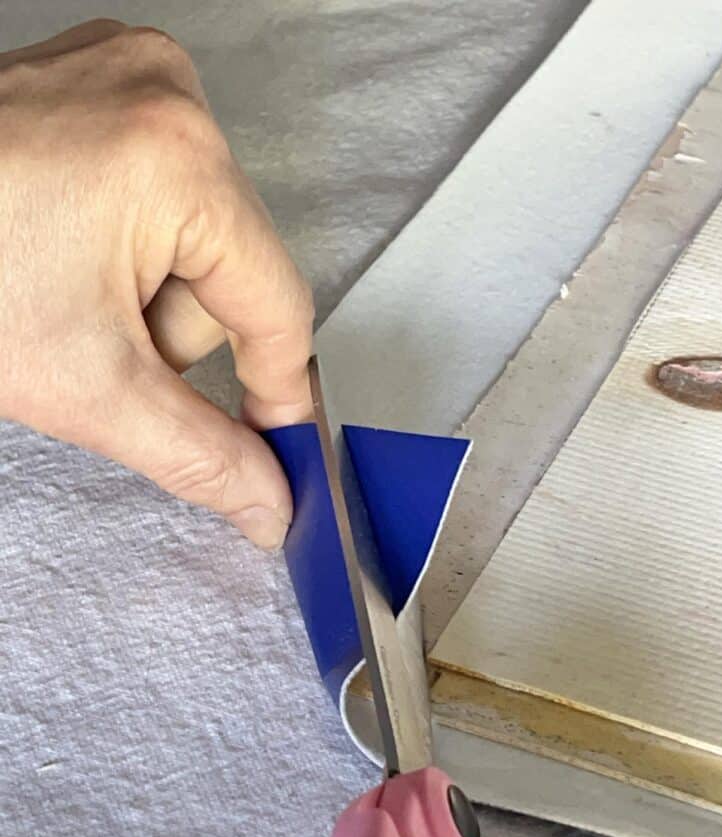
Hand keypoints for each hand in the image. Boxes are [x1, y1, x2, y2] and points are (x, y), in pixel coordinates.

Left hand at [0, 20, 313, 547]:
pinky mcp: (100, 81)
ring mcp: (130, 76)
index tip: (279, 447)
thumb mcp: (87, 386)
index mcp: (179, 161)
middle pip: (229, 271)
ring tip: (64, 289)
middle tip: (92, 337)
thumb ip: (197, 452)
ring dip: (144, 292)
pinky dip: (127, 246)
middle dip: (167, 329)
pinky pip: (162, 194)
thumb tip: (269, 497)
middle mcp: (167, 94)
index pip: (278, 305)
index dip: (279, 391)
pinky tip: (68, 250)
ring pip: (196, 236)